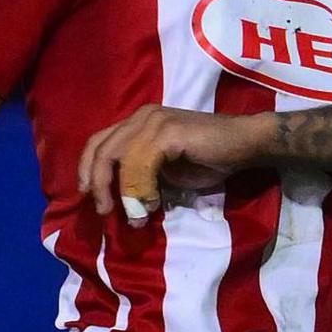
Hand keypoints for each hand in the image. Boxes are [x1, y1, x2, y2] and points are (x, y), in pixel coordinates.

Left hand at [75, 105, 275, 226]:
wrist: (245, 145)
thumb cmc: (210, 158)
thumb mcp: (167, 171)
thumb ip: (144, 178)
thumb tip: (126, 204)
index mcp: (139, 122)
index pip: (100, 141)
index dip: (87, 168)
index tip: (87, 194)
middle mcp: (142, 116)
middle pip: (103, 148)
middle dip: (97, 182)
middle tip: (104, 210)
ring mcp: (154, 121)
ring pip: (119, 157)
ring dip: (122, 191)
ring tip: (132, 215)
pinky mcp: (167, 132)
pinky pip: (141, 162)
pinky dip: (141, 187)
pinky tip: (151, 204)